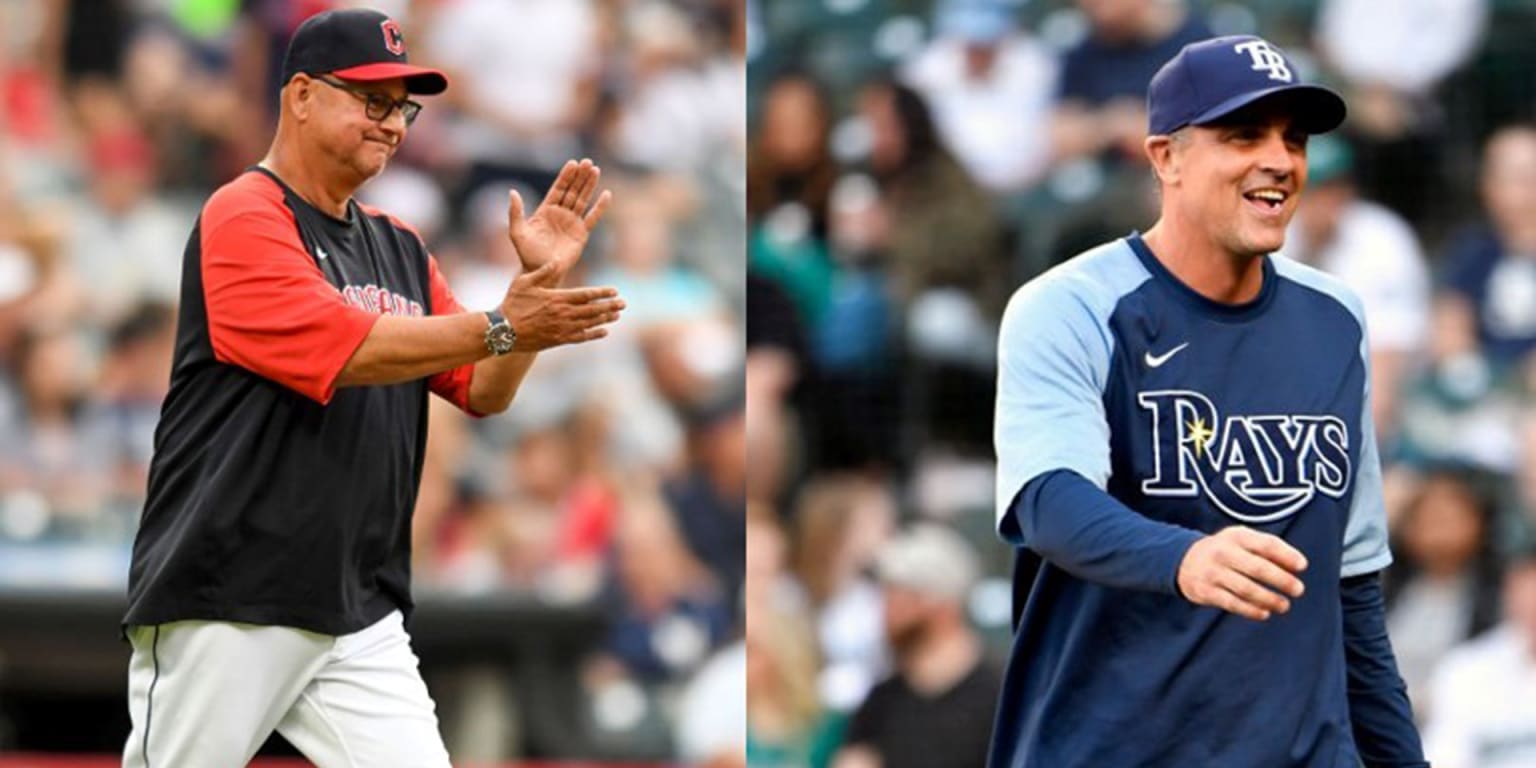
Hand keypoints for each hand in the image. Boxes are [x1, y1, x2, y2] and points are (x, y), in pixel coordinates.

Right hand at [500, 261, 623, 350]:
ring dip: (605, 319)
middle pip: (592, 310)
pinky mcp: (558, 340)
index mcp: (557, 298)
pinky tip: (604, 332)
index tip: (615, 291)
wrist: (502, 331)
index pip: (585, 295)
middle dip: (609, 306)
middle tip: (624, 304)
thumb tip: (557, 261)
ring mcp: (562, 328)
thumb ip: (542, 272)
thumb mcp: (524, 282)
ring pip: (589, 323)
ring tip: (617, 315)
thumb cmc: (512, 304)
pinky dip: (594, 334)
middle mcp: (563, 314)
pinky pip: (581, 338)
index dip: (602, 293)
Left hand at [508, 158, 612, 276]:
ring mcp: (572, 223)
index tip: (573, 163)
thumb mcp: (517, 232)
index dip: (565, 176)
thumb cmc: (527, 254)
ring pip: (583, 200)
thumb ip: (515, 212)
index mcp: (546, 210)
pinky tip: (606, 194)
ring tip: (596, 170)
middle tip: (588, 162)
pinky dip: (600, 207)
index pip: (558, 189)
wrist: (541, 272)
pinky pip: (593, 218)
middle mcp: (560, 214)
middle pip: (572, 190)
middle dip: (580, 176)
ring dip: (589, 185)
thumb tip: (513, 192)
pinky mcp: (582, 234)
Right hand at [1176, 526, 1306, 620]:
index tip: (1302, 566)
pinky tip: (1264, 613)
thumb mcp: (1241, 540)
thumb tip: (1298, 564)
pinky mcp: (1206, 591)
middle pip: (1257, 568)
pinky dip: (1251, 610)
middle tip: (1298, 589)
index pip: (1265, 544)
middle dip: (1281, 580)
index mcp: (1236, 537)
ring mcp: (1213, 573)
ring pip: (1246, 589)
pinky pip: (1232, 603)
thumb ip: (1268, 547)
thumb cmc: (1223, 551)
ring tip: (1284, 605)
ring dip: (1269, 599)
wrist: (1182, 560)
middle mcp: (1223, 553)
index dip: (1286, 555)